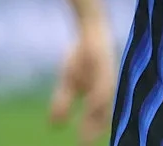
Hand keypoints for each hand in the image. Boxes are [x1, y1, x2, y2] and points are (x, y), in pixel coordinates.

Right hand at [48, 19, 117, 143]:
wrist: (89, 28)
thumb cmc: (81, 56)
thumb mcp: (69, 82)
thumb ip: (62, 103)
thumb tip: (53, 125)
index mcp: (103, 95)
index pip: (100, 120)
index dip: (91, 133)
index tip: (83, 145)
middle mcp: (109, 88)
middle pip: (104, 116)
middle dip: (93, 131)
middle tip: (83, 145)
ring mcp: (109, 77)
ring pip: (104, 103)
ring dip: (96, 120)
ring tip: (85, 136)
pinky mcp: (106, 66)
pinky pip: (102, 86)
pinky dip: (96, 99)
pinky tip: (89, 107)